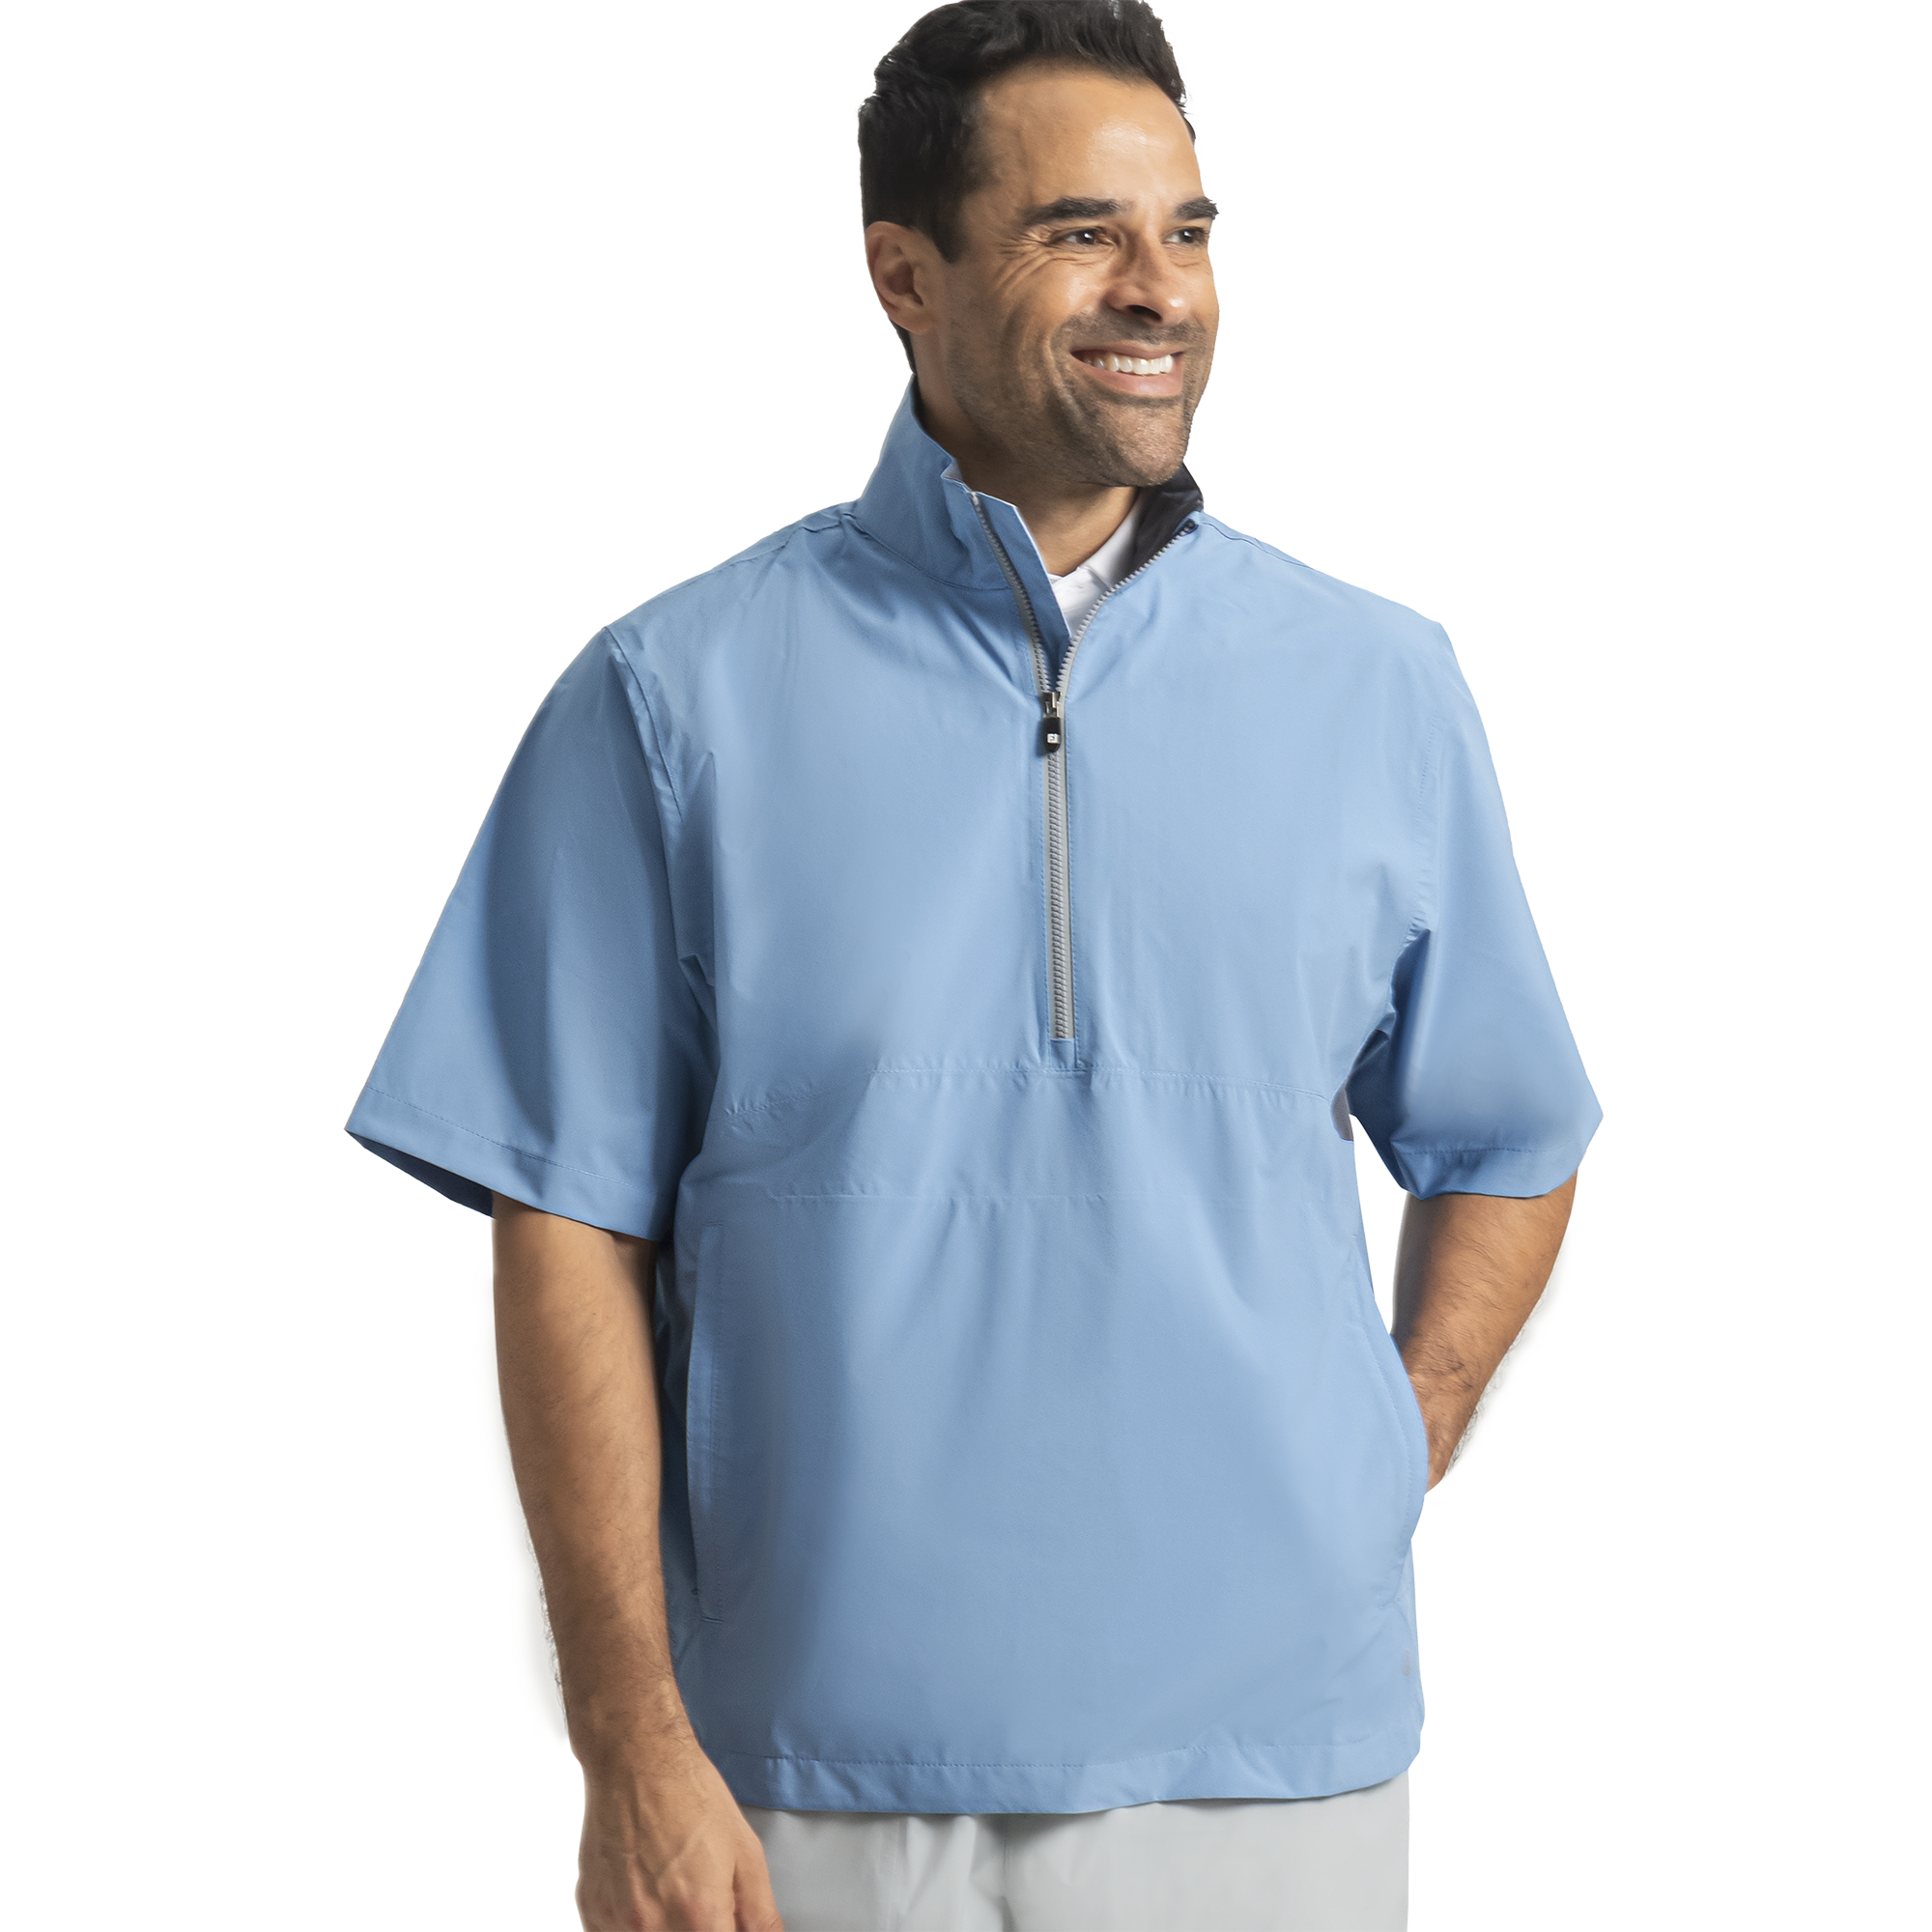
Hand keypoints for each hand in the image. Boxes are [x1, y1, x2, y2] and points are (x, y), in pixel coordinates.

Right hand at [577, 1741, 784, 1931]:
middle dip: (696, 1927)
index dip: (723, 1931)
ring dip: (664, 1927)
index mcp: (699, 1915)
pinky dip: (633, 1924)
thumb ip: (760, 1915)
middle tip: (697, 1898)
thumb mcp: (746, 1853)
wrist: (638, 1760)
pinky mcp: (591, 1911)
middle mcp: (652, 1926)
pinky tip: (645, 1891)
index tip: (722, 1920)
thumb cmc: (690, 1795)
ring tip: (670, 1889)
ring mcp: (616, 1921)